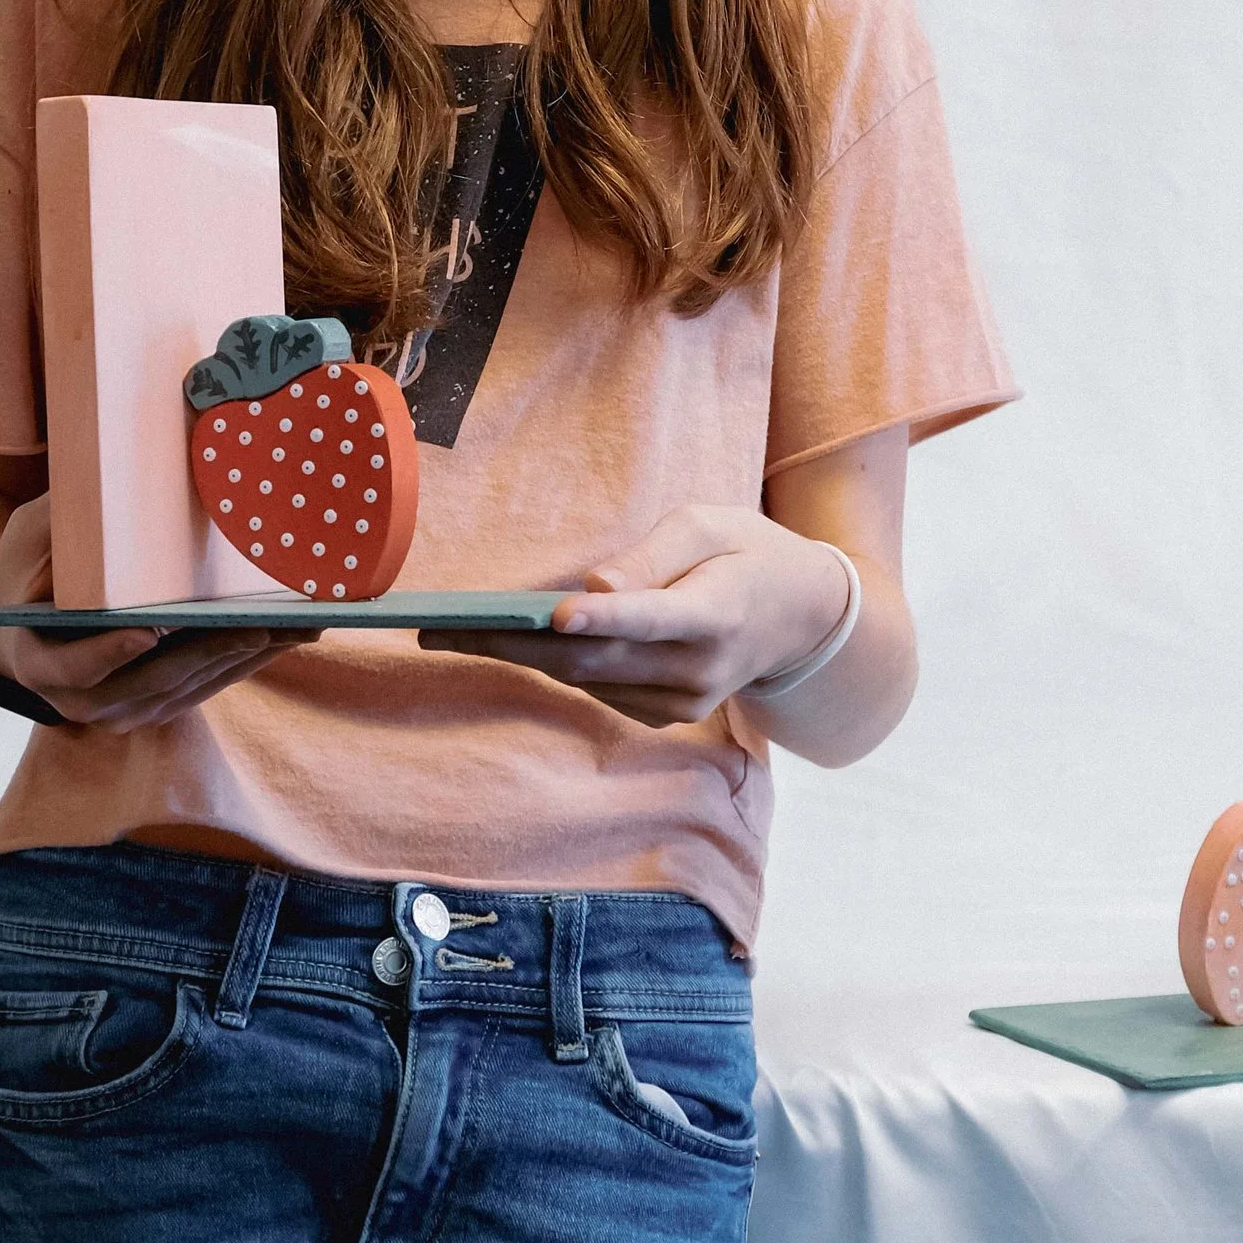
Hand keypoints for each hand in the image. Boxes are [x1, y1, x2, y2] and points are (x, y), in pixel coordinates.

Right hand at [0, 495, 321, 734]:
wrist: (27, 632)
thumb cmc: (28, 573)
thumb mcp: (29, 541)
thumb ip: (62, 519)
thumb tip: (110, 469)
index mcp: (41, 664)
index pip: (75, 666)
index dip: (109, 653)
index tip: (145, 630)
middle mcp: (84, 702)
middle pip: (154, 679)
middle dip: (212, 649)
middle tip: (260, 621)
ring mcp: (125, 712)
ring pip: (192, 686)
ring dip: (247, 656)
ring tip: (297, 623)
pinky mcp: (160, 708)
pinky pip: (209, 686)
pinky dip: (250, 660)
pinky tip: (291, 633)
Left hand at [439, 505, 849, 731]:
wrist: (800, 618)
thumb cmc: (744, 553)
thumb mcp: (710, 524)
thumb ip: (651, 555)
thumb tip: (592, 587)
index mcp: (717, 611)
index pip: (654, 618)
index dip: (604, 618)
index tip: (553, 613)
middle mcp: (700, 669)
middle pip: (596, 659)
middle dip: (513, 642)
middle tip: (442, 627)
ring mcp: (683, 703)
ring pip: (585, 680)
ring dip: (514, 656)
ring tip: (447, 632)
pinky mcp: (666, 717)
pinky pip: (596, 689)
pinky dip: (550, 665)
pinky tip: (502, 643)